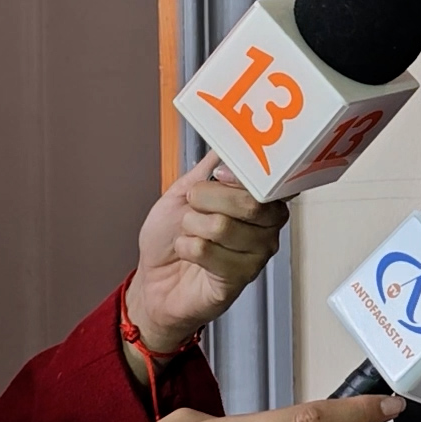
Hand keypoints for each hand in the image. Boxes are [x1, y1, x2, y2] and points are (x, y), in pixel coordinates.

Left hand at [127, 152, 289, 353]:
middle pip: (249, 203)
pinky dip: (186, 248)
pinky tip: (189, 254)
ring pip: (223, 227)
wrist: (153, 281)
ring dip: (191, 228)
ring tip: (190, 235)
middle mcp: (267, 227)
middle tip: (193, 207)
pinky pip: (208, 252)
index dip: (239, 176)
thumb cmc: (171, 240)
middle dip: (206, 201)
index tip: (217, 176)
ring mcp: (257, 255)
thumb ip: (209, 167)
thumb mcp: (185, 192)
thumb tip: (229, 140)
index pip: (266, 180)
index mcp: (262, 202)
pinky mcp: (240, 278)